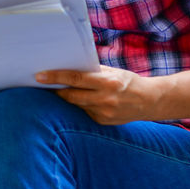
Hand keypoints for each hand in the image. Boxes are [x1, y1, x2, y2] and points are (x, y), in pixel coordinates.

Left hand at [36, 65, 159, 125]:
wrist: (149, 101)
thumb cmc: (127, 81)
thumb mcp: (112, 72)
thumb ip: (92, 71)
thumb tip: (67, 66)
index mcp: (108, 83)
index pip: (75, 79)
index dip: (55, 77)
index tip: (39, 76)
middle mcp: (106, 99)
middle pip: (71, 96)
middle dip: (55, 90)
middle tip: (40, 83)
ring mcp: (104, 113)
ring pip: (76, 104)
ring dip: (65, 97)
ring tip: (56, 89)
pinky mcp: (103, 121)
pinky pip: (84, 112)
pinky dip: (80, 105)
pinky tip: (80, 99)